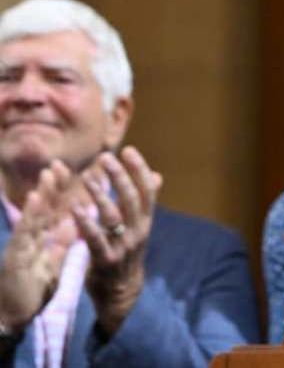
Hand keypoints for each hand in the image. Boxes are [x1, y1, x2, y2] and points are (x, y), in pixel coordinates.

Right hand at [0, 161, 74, 328]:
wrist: (12, 315)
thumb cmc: (31, 289)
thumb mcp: (52, 262)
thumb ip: (60, 242)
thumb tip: (75, 223)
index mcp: (42, 241)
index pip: (55, 212)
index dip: (64, 194)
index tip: (75, 174)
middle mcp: (32, 239)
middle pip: (44, 209)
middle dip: (53, 187)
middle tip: (61, 163)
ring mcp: (22, 246)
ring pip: (34, 217)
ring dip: (42, 195)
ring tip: (49, 173)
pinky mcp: (16, 257)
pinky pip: (25, 234)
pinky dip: (31, 216)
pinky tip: (36, 199)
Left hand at [71, 148, 161, 334]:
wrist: (123, 294)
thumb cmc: (128, 255)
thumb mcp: (140, 228)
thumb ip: (143, 203)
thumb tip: (156, 175)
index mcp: (145, 223)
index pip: (147, 191)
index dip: (139, 170)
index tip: (129, 150)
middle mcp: (138, 232)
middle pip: (131, 199)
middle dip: (119, 176)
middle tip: (106, 157)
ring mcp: (123, 247)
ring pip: (114, 216)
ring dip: (101, 195)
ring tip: (89, 178)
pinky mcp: (106, 261)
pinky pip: (96, 239)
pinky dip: (86, 222)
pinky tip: (76, 208)